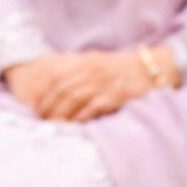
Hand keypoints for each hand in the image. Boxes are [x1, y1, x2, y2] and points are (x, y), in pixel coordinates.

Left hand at [6, 48, 162, 122]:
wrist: (151, 68)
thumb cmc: (120, 68)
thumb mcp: (96, 61)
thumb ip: (76, 68)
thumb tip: (52, 79)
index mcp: (85, 60)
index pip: (56, 75)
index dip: (43, 90)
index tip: (36, 105)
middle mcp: (92, 69)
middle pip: (63, 88)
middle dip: (49, 105)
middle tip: (42, 119)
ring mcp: (104, 82)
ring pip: (75, 99)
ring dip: (62, 113)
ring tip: (54, 125)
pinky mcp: (115, 96)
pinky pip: (93, 108)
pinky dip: (81, 117)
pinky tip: (74, 125)